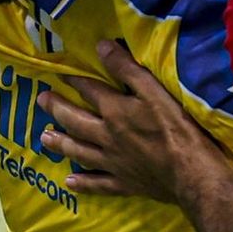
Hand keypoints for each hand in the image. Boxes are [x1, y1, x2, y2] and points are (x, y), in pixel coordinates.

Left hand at [39, 39, 213, 202]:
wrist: (192, 174)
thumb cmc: (178, 129)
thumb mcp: (155, 92)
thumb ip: (128, 70)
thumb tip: (101, 47)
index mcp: (115, 112)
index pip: (90, 91)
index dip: (75, 80)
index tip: (61, 73)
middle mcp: (107, 138)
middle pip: (76, 121)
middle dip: (58, 109)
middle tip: (41, 101)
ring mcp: (114, 163)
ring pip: (80, 152)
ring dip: (61, 144)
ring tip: (44, 138)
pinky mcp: (125, 184)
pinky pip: (98, 184)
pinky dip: (84, 183)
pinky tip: (70, 183)